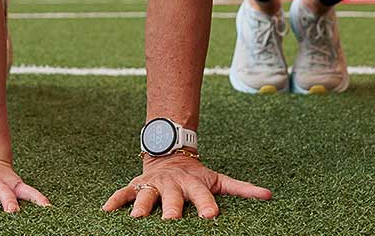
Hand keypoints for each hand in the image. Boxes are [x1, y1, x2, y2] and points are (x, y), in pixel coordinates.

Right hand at [103, 152, 271, 218]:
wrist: (170, 153)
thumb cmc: (197, 175)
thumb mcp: (218, 179)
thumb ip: (242, 189)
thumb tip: (269, 196)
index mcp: (194, 184)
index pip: (203, 197)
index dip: (207, 206)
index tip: (211, 217)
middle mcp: (173, 184)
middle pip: (172, 199)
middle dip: (170, 209)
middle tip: (169, 221)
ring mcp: (153, 184)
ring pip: (146, 196)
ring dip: (140, 207)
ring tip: (136, 219)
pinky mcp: (136, 185)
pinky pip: (123, 193)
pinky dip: (114, 201)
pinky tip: (105, 212)